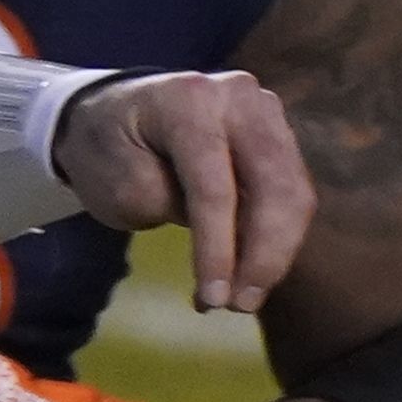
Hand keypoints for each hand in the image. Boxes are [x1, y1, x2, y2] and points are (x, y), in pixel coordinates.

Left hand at [52, 70, 312, 311]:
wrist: (113, 113)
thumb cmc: (107, 148)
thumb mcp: (117, 181)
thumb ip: (168, 203)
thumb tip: (228, 240)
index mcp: (188, 100)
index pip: (214, 185)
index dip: (218, 247)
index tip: (212, 299)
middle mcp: (238, 96)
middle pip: (273, 186)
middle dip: (263, 255)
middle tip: (239, 305)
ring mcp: (264, 111)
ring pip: (293, 191)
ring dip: (276, 251)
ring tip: (245, 296)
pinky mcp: (277, 134)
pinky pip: (290, 191)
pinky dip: (278, 236)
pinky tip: (253, 269)